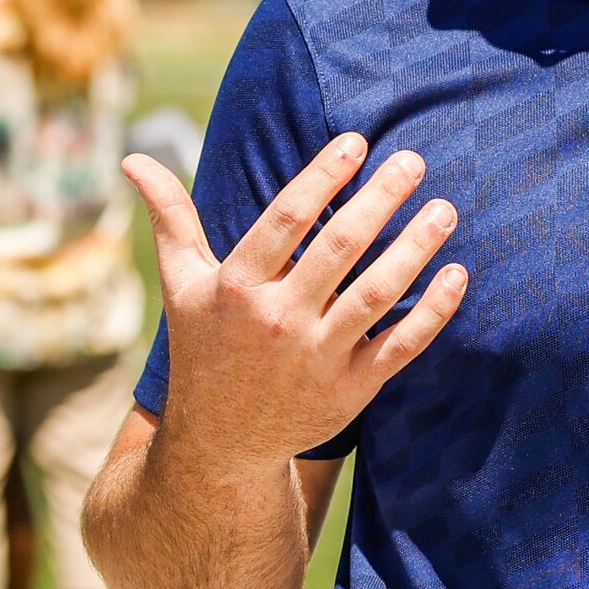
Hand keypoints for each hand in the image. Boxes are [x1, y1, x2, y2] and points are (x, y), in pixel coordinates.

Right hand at [124, 133, 465, 468]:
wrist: (220, 446)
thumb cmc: (203, 349)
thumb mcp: (180, 284)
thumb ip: (170, 218)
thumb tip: (132, 158)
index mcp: (237, 286)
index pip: (286, 219)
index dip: (323, 177)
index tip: (357, 142)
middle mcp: (277, 319)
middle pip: (339, 249)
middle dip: (380, 200)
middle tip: (415, 161)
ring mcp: (316, 357)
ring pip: (376, 293)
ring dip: (415, 248)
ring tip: (445, 209)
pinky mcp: (350, 391)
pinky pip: (400, 345)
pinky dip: (432, 312)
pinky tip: (456, 274)